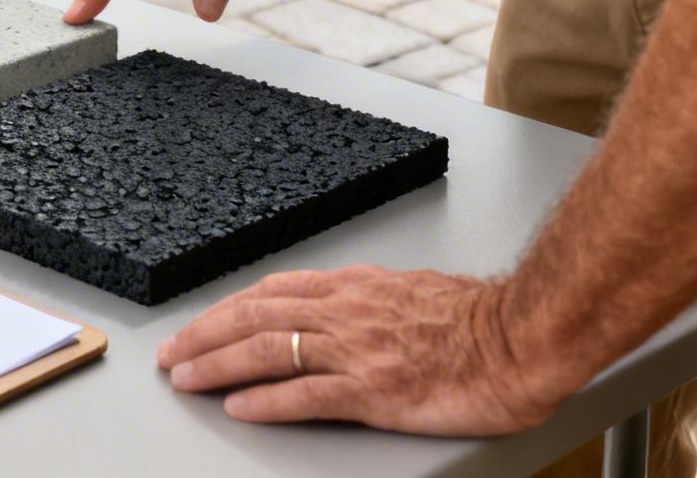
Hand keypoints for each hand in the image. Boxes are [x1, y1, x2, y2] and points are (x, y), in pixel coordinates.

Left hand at [156, 265, 568, 436]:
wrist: (525, 335)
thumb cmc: (483, 319)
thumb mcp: (415, 290)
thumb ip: (374, 299)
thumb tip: (350, 305)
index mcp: (357, 288)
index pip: (274, 292)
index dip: (230, 308)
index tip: (203, 322)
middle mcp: (347, 312)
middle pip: (255, 316)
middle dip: (205, 334)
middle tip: (171, 354)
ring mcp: (356, 350)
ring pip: (267, 350)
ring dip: (217, 364)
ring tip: (185, 378)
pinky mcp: (373, 390)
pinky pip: (304, 395)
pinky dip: (265, 401)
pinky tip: (238, 408)